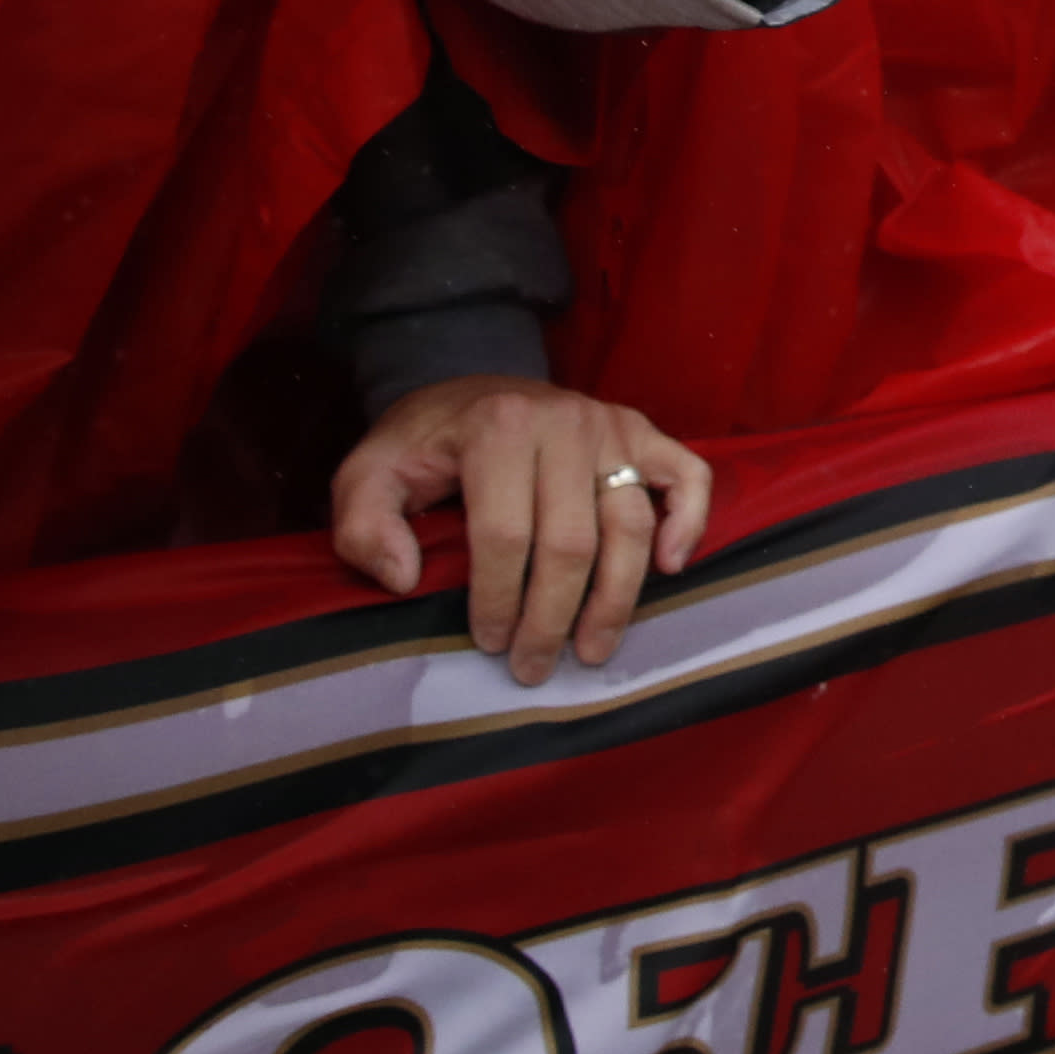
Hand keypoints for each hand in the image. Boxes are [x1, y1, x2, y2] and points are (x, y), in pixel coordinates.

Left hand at [330, 376, 711, 683]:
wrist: (472, 386)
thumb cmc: (425, 443)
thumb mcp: (367, 474)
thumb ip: (364, 525)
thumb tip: (404, 578)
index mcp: (497, 428)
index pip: (505, 535)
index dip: (497, 600)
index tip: (488, 642)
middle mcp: (564, 423)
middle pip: (572, 542)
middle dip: (553, 618)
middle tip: (536, 667)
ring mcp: (612, 427)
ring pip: (631, 525)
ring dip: (616, 598)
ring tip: (593, 648)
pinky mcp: (643, 432)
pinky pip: (688, 476)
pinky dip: (689, 522)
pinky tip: (670, 568)